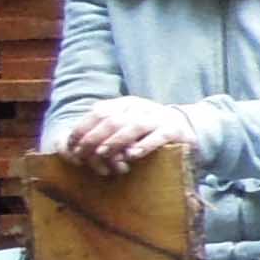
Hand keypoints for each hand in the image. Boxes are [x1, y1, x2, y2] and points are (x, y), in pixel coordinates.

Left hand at [61, 97, 195, 175]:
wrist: (187, 126)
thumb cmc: (148, 130)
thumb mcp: (126, 122)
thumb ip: (106, 128)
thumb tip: (76, 143)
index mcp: (127, 103)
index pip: (99, 111)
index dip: (83, 128)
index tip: (72, 146)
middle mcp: (142, 107)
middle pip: (113, 119)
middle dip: (94, 138)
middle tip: (84, 154)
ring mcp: (159, 118)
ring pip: (133, 126)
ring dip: (115, 141)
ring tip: (103, 154)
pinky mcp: (174, 131)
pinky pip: (158, 137)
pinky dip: (144, 146)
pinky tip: (132, 155)